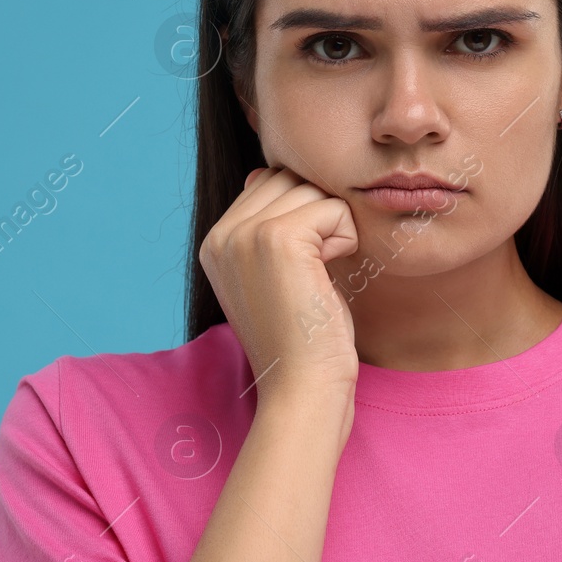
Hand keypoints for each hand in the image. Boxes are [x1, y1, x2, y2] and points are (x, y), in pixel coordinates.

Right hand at [198, 165, 361, 406]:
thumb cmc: (303, 339)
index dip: (303, 218)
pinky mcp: (277, 239)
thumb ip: (266, 226)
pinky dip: (346, 238)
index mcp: (215, 242)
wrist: (302, 388)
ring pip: (311, 189)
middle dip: (318, 217)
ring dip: (334, 229)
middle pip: (290, 180)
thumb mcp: (275, 276)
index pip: (269, 184)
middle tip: (316, 271)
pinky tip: (330, 275)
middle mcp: (221, 234)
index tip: (303, 268)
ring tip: (321, 275)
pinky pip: (333, 208)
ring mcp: (245, 234)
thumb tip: (264, 173)